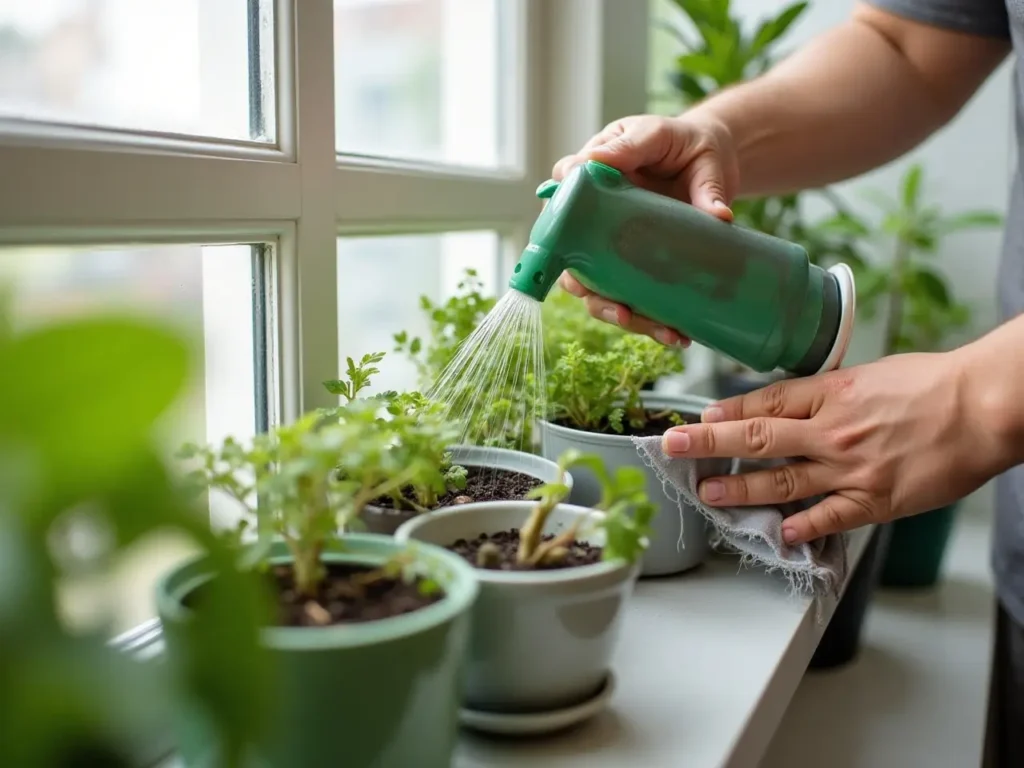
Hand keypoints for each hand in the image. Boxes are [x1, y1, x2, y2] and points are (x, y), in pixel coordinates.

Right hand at [551, 113, 739, 346]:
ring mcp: (612, 246)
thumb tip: (712, 212)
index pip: (561, 197)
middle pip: (571, 257)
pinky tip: (676, 333)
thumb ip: (666, 160)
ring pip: (598, 288)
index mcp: (590, 175)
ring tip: (661, 330)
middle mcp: (593, 217)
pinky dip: (650, 320)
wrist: (713, 160)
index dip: (558, 224)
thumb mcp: (664, 134)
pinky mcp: (635, 266)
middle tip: (620, 310)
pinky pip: (631, 297)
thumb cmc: (682, 141)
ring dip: (621, 315)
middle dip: (590, 290)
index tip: (574, 247)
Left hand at [659, 351, 1008, 543]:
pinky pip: (829, 517)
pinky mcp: (875, 499)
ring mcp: (849, 468)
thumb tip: (791, 403)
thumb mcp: (869, 374)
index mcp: (830, 393)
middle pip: (758, 438)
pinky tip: (776, 534)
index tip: (699, 417)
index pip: (765, 401)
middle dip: (709, 443)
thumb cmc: (931, 385)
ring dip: (739, 489)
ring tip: (708, 493)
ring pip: (782, 480)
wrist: (981, 408)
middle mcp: (830, 431)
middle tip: (674, 446)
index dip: (727, 411)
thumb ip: (827, 393)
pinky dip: (801, 527)